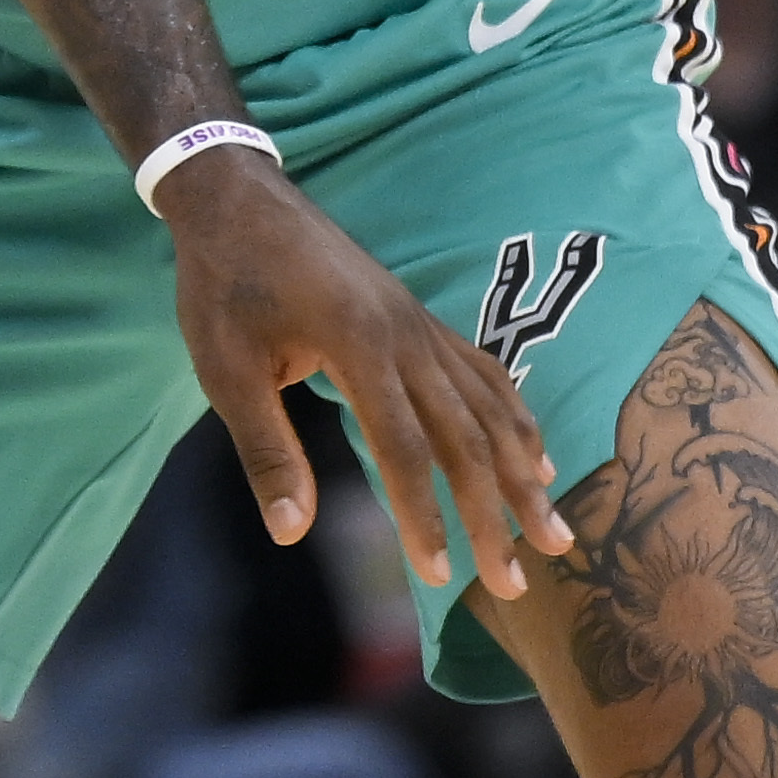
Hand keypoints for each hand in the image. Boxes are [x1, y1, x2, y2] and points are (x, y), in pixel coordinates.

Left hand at [154, 152, 566, 594]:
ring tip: (555, 532)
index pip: (405, 450)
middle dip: (493, 514)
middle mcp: (406, 334)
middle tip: (516, 582)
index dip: (425, 516)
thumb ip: (266, 450)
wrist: (235, 195)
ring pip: (487, 406)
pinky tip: (533, 456)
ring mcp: (419, 322)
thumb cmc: (223, 283)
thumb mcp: (224, 369)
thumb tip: (292, 533)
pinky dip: (513, 417)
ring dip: (521, 473)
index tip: (440, 577)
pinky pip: (482, 371)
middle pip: (464, 436)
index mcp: (358, 345)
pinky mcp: (418, 316)